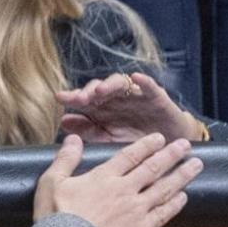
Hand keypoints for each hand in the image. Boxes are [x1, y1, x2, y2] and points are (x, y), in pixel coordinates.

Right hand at [33, 133, 202, 226]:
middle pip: (153, 168)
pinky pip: (163, 214)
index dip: (147, 145)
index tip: (160, 137)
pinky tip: (184, 196)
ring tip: (196, 165)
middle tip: (186, 145)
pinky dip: (175, 204)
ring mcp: (136, 210)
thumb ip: (65, 159)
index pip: (130, 156)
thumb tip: (74, 138)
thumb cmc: (57, 217)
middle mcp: (125, 190)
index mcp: (104, 177)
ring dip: (181, 175)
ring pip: (164, 188)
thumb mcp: (52, 182)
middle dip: (171, 155)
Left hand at [56, 72, 201, 142]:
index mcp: (102, 109)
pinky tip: (136, 78)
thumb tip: (64, 122)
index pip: (84, 99)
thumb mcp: (109, 140)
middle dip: (89, 91)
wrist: (166, 148)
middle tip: (80, 97)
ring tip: (101, 89)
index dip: (72, 97)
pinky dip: (143, 81)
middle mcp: (116, 99)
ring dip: (110, 84)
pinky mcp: (156, 97)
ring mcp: (135, 96)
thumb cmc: (134, 143)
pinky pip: (149, 86)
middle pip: (99, 89)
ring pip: (120, 84)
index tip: (60, 98)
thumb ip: (88, 131)